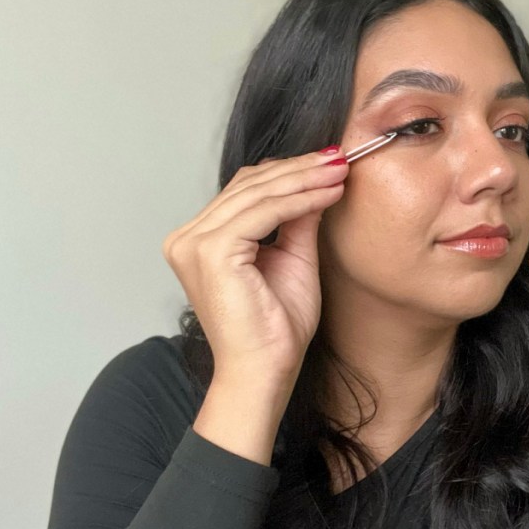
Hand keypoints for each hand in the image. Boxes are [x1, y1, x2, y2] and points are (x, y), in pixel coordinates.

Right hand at [162, 147, 347, 389]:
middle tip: (339, 157)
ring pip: (258, 192)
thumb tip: (318, 179)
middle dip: (299, 168)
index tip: (330, 162)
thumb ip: (298, 219)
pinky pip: (264, 212)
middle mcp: (188, 238)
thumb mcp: (293, 258)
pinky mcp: (211, 252)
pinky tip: (329, 194)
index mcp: (199, 239)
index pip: (245, 190)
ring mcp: (194, 243)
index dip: (288, 171)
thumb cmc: (276, 328)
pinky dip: (300, 199)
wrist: (265, 371)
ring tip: (340, 171)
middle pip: (249, 184)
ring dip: (304, 179)